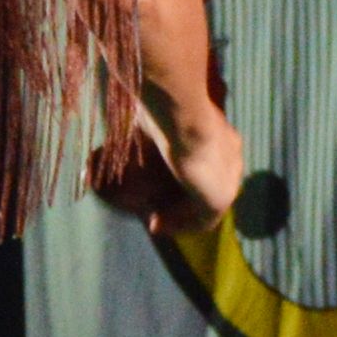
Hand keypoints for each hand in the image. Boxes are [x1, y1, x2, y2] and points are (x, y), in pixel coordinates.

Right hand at [88, 79, 248, 235]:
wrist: (182, 113)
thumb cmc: (166, 110)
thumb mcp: (152, 123)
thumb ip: (143, 136)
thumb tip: (104, 150)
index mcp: (222, 138)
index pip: (208, 163)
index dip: (185, 177)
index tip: (160, 186)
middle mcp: (231, 159)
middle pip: (208, 186)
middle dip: (183, 199)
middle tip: (156, 207)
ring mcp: (229, 180)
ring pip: (206, 205)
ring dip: (180, 215)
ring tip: (154, 221)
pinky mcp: (220, 197)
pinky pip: (203, 220)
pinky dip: (180, 226)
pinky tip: (156, 224)